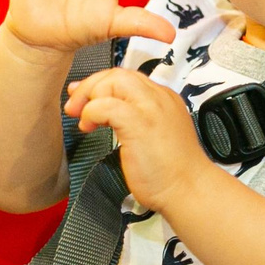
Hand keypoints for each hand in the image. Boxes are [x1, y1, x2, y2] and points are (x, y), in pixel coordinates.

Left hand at [66, 66, 217, 213]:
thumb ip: (135, 121)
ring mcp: (151, 109)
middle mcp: (159, 98)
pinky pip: (106, 105)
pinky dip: (91, 112)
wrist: (189, 190)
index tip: (85, 97)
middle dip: (91, 86)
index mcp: (164, 100)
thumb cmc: (172, 174)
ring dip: (90, 96)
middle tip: (75, 106)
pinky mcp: (139, 124)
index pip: (128, 78)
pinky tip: (90, 127)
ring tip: (82, 118)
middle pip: (119, 74)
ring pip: (113, 81)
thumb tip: (106, 114)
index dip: (102, 84)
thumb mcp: (155, 136)